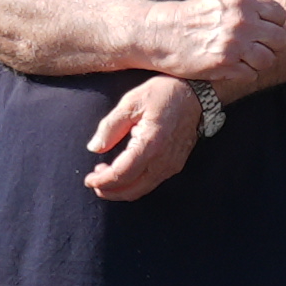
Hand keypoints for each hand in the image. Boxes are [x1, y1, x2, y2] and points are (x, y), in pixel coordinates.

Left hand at [84, 73, 203, 201]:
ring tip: (105, 174)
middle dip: (109, 191)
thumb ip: (111, 126)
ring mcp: (172, 165)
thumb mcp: (131, 102)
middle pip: (132, 190)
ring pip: (142, 189)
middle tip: (93, 182)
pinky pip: (151, 183)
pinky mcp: (176, 165)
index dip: (102, 181)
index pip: (121, 174)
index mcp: (150, 144)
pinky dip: (134, 183)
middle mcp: (163, 161)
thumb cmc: (164, 93)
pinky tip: (124, 170)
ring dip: (121, 189)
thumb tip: (94, 148)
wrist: (197, 94)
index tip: (88, 180)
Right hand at [146, 0, 285, 89]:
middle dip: (272, 46)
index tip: (264, 31)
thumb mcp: (222, 2)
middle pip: (280, 39)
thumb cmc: (192, 19)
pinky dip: (245, 74)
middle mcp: (241, 22)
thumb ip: (248, 8)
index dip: (275, 25)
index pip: (280, 16)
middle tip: (257, 49)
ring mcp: (234, 45)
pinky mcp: (225, 66)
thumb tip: (274, 18)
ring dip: (259, 63)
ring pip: (269, 60)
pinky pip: (251, 75)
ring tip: (245, 60)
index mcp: (242, 2)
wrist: (162, 34)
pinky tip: (232, 68)